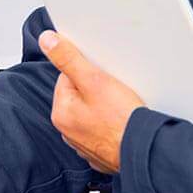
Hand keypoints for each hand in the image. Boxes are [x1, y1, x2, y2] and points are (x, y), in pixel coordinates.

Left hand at [43, 30, 144, 173]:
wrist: (145, 151)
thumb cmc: (122, 121)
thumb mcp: (94, 80)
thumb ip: (68, 59)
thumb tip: (47, 41)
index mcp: (61, 113)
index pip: (67, 78)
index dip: (87, 72)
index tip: (102, 76)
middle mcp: (68, 131)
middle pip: (80, 96)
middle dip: (96, 90)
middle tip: (114, 93)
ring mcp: (84, 144)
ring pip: (92, 113)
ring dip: (105, 107)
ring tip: (120, 107)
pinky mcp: (101, 152)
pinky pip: (104, 130)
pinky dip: (112, 124)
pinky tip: (123, 122)